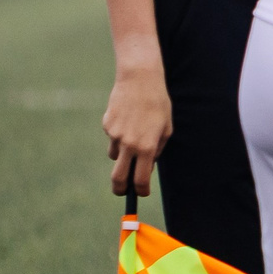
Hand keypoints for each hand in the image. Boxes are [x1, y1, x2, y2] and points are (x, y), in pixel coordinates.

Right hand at [103, 65, 169, 196]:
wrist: (140, 80)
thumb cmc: (158, 104)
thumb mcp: (166, 128)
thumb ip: (157, 149)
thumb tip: (147, 166)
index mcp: (147, 147)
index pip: (140, 179)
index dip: (140, 190)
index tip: (141, 192)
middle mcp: (129, 144)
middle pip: (118, 178)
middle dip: (119, 188)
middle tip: (122, 191)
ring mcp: (115, 135)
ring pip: (114, 155)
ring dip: (122, 154)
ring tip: (133, 133)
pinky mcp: (106, 125)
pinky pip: (112, 138)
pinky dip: (118, 134)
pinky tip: (127, 118)